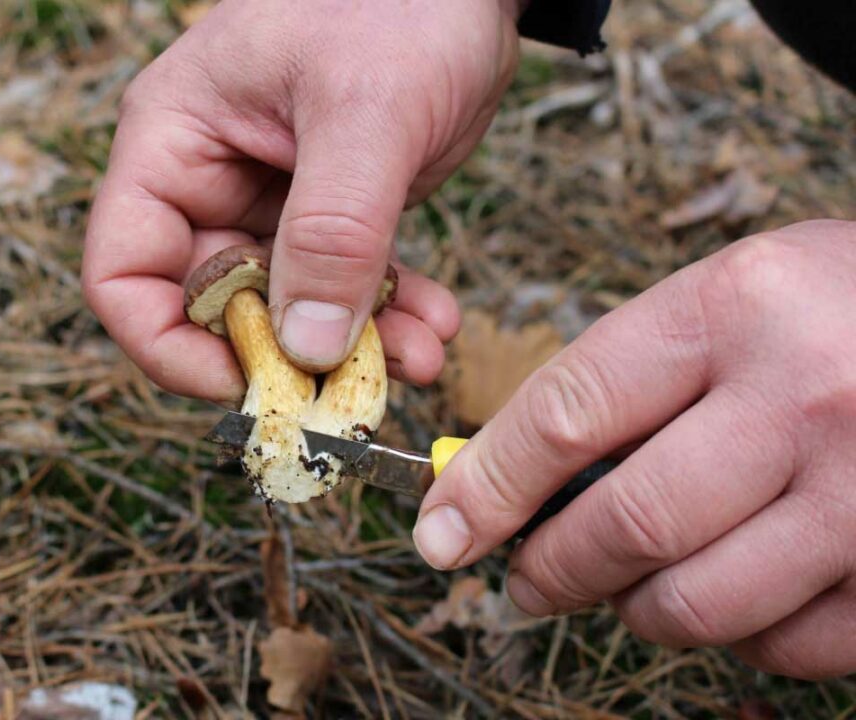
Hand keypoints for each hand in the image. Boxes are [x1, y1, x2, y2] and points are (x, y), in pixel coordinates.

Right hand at [82, 0, 522, 402]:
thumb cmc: (401, 2)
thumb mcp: (365, 112)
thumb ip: (333, 231)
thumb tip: (305, 347)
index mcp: (176, 143)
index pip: (124, 272)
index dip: (167, 345)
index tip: (245, 384)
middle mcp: (213, 181)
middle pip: (212, 308)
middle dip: (283, 357)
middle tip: (353, 385)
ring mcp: (275, 202)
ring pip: (290, 311)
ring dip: (353, 347)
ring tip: (420, 354)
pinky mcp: (335, 215)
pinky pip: (346, 288)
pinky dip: (389, 315)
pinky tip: (435, 322)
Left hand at [415, 220, 855, 679]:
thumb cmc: (826, 310)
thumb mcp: (725, 301)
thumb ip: (626, 381)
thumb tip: (514, 477)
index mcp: (734, 309)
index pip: (570, 415)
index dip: (489, 486)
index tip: (443, 531)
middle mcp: (805, 395)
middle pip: (627, 522)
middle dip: (550, 567)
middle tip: (526, 579)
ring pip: (700, 600)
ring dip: (633, 609)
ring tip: (619, 589)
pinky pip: (786, 642)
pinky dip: (732, 635)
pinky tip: (722, 594)